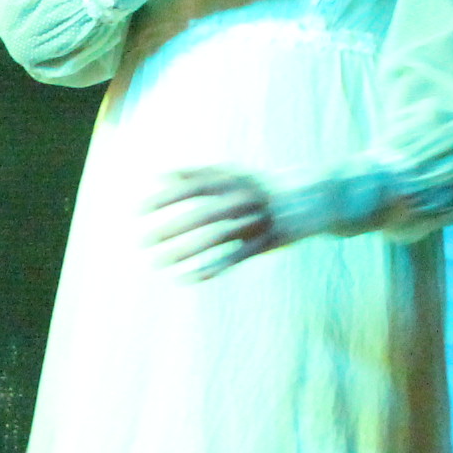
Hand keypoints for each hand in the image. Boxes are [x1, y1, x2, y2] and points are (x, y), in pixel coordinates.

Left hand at [147, 167, 280, 279]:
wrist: (315, 199)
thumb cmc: (262, 188)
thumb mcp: (235, 176)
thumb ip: (197, 175)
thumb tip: (158, 176)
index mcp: (233, 181)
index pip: (193, 188)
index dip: (165, 198)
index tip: (137, 211)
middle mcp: (245, 200)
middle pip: (202, 215)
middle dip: (170, 228)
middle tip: (141, 242)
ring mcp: (257, 222)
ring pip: (216, 239)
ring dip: (185, 252)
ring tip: (157, 262)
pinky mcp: (268, 242)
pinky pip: (235, 258)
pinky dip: (211, 268)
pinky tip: (187, 277)